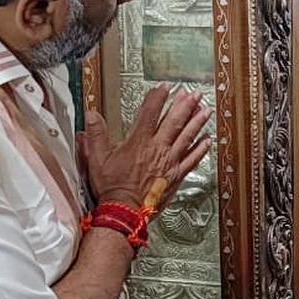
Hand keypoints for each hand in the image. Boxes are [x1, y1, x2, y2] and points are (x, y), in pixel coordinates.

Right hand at [79, 85, 211, 208]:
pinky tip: (207, 140)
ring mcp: (169, 162)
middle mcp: (158, 149)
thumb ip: (95, 135)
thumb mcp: (97, 159)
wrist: (125, 211)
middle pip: (175, 121)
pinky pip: (192, 159)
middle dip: (185, 105)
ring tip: (205, 110)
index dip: (158, 98)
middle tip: (194, 94)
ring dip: (197, 122)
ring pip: (187, 137)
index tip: (164, 87)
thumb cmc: (112, 188)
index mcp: (139, 142)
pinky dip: (201, 149)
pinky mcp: (176, 175)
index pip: (150, 113)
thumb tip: (91, 115)